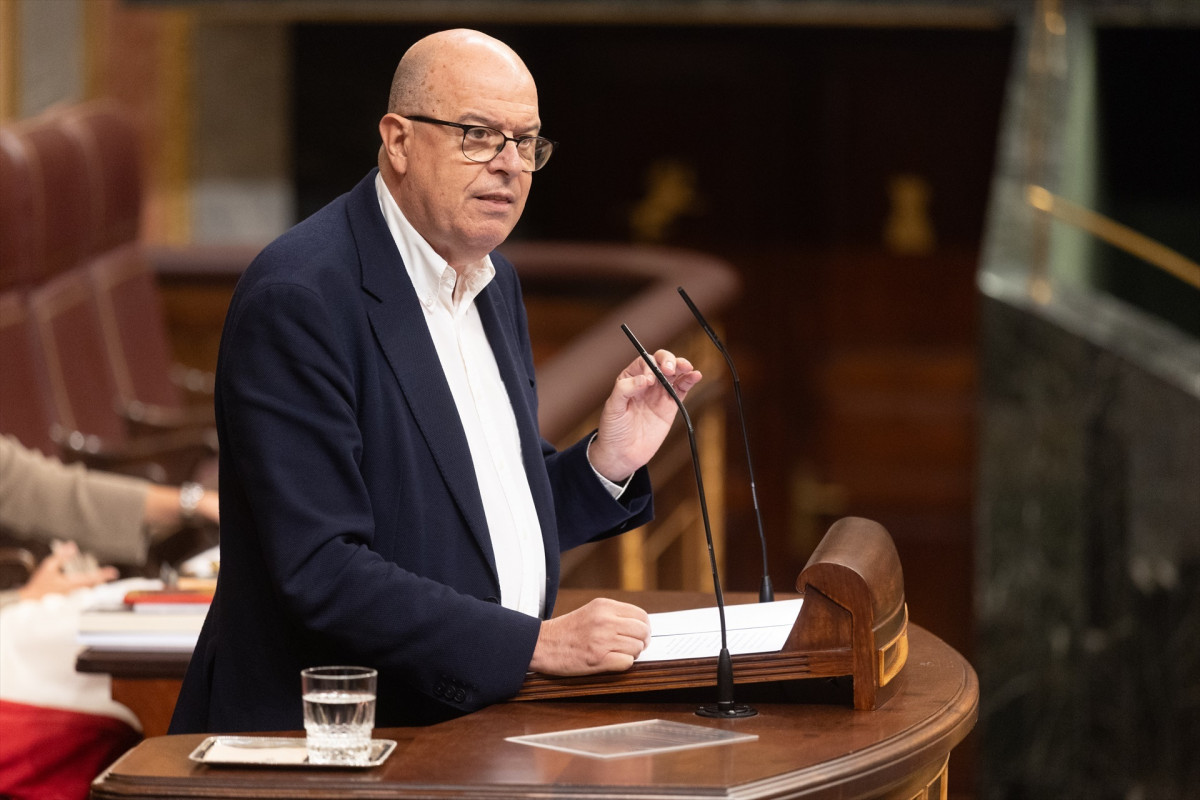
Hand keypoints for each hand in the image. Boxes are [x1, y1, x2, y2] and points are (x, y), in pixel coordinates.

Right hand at [17, 542, 118, 601]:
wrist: (30, 602)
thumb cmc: (38, 585)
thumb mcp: (48, 567)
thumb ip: (61, 557)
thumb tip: (72, 546)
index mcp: (71, 584)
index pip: (91, 578)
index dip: (103, 575)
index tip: (114, 572)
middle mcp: (74, 593)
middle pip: (93, 586)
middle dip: (102, 580)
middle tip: (111, 574)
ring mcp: (72, 598)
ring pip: (89, 591)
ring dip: (95, 584)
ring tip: (101, 578)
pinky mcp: (69, 601)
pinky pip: (82, 594)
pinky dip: (87, 588)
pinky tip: (88, 584)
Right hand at [529, 598, 650, 675]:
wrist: (541, 644)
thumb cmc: (566, 630)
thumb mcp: (591, 612)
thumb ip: (614, 615)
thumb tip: (640, 627)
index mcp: (604, 606)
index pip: (641, 615)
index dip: (645, 628)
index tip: (640, 635)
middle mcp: (605, 620)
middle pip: (643, 632)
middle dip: (641, 642)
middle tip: (633, 647)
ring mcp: (602, 640)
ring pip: (637, 648)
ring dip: (631, 654)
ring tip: (617, 654)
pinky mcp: (598, 659)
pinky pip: (627, 663)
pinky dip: (623, 664)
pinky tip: (611, 662)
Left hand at [587, 349, 701, 481]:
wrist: (622, 454)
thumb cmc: (613, 430)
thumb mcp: (612, 408)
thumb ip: (625, 389)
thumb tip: (645, 378)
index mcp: (630, 379)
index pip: (643, 363)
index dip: (649, 366)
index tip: (648, 381)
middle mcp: (646, 383)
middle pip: (661, 363)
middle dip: (668, 361)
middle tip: (670, 369)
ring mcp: (659, 394)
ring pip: (674, 373)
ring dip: (681, 366)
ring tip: (687, 367)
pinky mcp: (670, 406)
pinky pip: (682, 389)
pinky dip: (690, 380)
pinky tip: (696, 375)